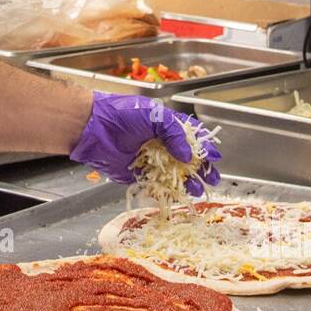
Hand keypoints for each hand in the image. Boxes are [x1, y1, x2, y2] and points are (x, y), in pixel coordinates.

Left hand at [69, 92, 220, 194]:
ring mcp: (148, 160)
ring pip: (172, 174)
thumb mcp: (156, 116)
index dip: (205, 147)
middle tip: (213, 178)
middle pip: (185, 159)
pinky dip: (165, 191)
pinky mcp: (136, 174)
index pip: (191, 137)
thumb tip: (188, 156)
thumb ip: (175, 134)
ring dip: (186, 183)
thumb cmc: (123, 115)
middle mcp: (159, 144)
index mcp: (165, 126)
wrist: (94, 128)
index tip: (216, 158)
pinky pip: (154, 184)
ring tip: (197, 190)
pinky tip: (177, 196)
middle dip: (200, 169)